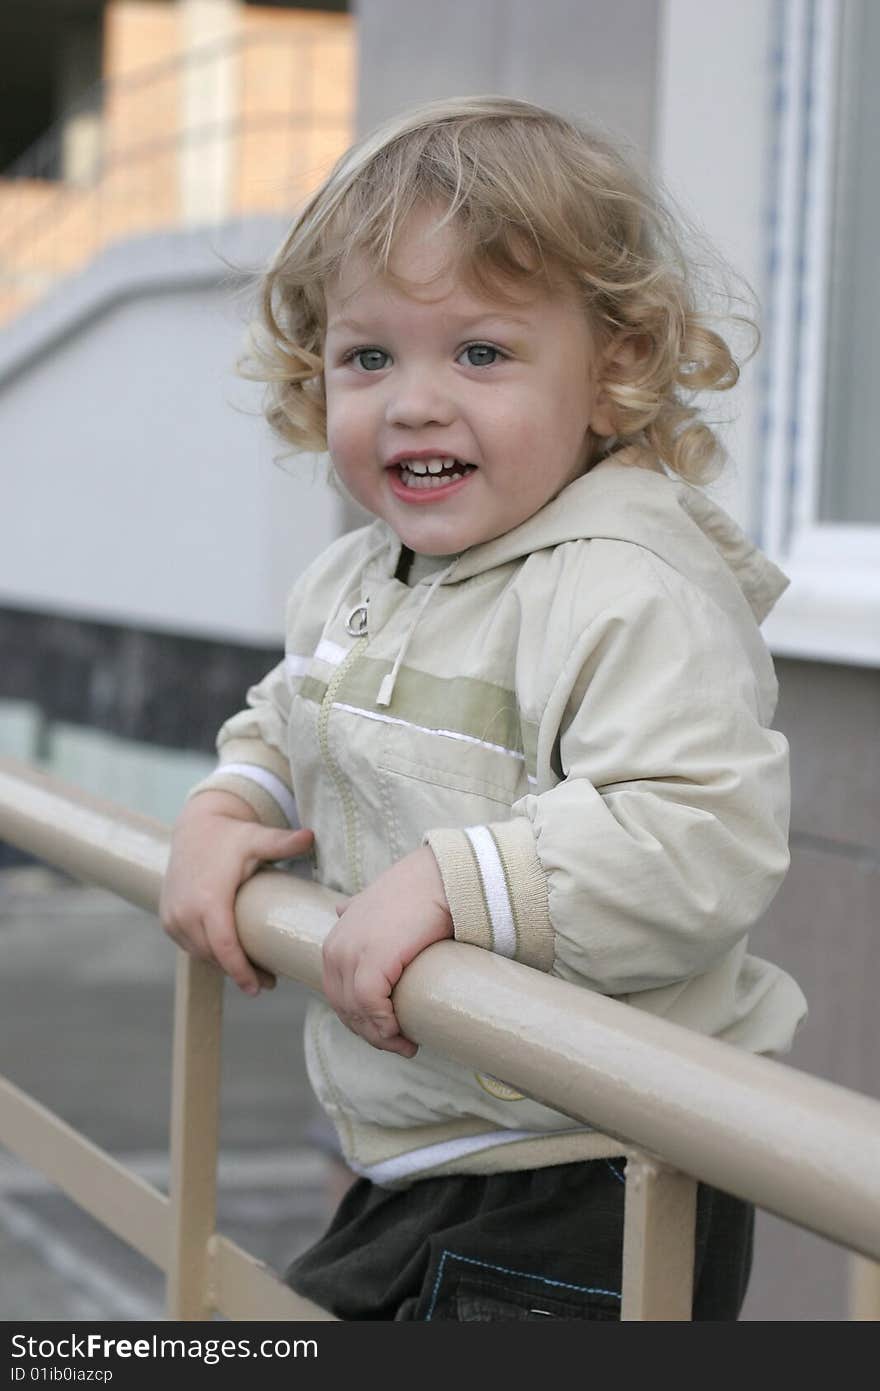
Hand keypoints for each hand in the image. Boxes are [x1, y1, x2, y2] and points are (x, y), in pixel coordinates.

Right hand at [160, 790, 313, 995]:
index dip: (241, 971)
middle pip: (214, 957)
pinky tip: (228, 958)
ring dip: (223, 966)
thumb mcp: (256, 838)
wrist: (193, 827)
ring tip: (252, 972)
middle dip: (239, 973)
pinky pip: (189, 946)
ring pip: (200, 954)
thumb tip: (312, 836)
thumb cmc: (230, 836)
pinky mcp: (167, 919)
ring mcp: (172, 917)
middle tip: (267, 982)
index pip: (224, 947)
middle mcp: (185, 912)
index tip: (259, 987)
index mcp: (207, 899)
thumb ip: (282, 842)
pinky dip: (208, 954)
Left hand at [322, 846, 452, 1056]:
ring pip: (357, 1012)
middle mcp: (335, 949)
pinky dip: (386, 1026)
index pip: (338, 995)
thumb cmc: (416, 890)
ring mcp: (351, 954)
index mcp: (334, 942)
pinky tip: (405, 1034)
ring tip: (407, 1046)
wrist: (439, 876)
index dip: (360, 1020)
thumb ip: (355, 910)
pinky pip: (371, 1006)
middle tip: (400, 1045)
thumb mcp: (373, 901)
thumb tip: (340, 909)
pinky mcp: (373, 960)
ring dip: (381, 1036)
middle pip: (345, 1008)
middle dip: (370, 1032)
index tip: (386, 1033)